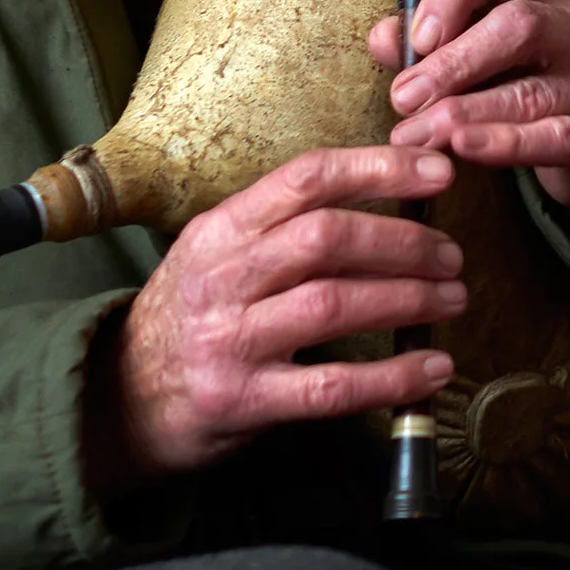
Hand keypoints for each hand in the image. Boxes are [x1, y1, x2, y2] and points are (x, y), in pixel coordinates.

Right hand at [86, 145, 468, 497]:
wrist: (118, 401)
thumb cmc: (190, 321)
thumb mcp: (218, 257)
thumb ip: (285, 230)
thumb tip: (389, 206)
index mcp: (221, 229)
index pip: (306, 178)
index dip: (379, 169)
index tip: (437, 172)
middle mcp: (222, 277)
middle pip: (327, 237)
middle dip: (404, 240)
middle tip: (451, 255)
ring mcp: (229, 339)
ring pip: (333, 303)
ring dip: (408, 298)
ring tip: (451, 299)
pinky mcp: (241, 400)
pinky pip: (329, 386)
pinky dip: (391, 377)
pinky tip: (432, 368)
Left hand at [371, 0, 569, 214]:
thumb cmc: (528, 91)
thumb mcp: (480, 61)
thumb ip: (430, 47)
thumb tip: (383, 38)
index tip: (416, 39)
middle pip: (518, 25)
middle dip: (453, 63)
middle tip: (403, 98)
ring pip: (532, 90)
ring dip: (466, 113)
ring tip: (417, 134)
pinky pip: (559, 137)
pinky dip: (507, 143)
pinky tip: (466, 149)